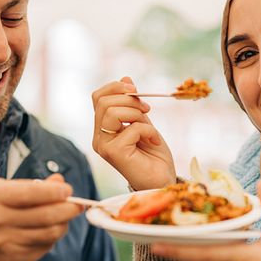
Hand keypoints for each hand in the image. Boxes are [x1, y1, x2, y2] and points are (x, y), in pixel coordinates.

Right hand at [0, 173, 81, 260]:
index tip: (68, 190)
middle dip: (68, 209)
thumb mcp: (4, 190)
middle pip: (44, 216)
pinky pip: (44, 248)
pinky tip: (48, 232)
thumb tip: (60, 182)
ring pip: (49, 234)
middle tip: (78, 205)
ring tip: (65, 217)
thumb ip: (32, 185)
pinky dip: (52, 239)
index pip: (29, 193)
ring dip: (63, 224)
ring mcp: (2, 244)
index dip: (54, 192)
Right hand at [92, 76, 175, 190]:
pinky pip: (130, 128)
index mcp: (103, 129)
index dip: (116, 87)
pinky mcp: (114, 153)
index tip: (136, 91)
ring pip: (112, 111)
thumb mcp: (144, 123)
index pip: (98, 97)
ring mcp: (104, 146)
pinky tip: (154, 141)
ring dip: (137, 114)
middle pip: (103, 101)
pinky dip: (148, 130)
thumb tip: (126, 78)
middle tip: (147, 109)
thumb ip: (133, 105)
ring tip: (150, 129)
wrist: (163, 181)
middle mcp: (99, 138)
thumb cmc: (154, 157)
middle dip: (130, 99)